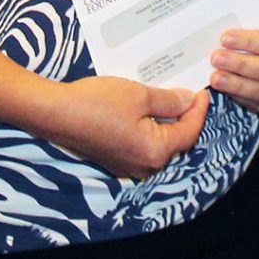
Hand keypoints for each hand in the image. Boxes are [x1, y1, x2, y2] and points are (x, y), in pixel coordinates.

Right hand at [38, 77, 209, 177]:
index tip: (203, 92)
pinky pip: (141, 144)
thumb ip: (170, 101)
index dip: (199, 110)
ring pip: (158, 142)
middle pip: (176, 141)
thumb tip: (188, 101)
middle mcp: (144, 165)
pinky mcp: (115, 159)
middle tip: (188, 92)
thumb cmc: (96, 103)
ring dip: (166, 122)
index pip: (189, 132)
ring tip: (169, 97)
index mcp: (155, 152)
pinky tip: (147, 108)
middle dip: (184, 117)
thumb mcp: (140, 95)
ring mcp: (128, 165)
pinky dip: (149, 127)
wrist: (55, 113)